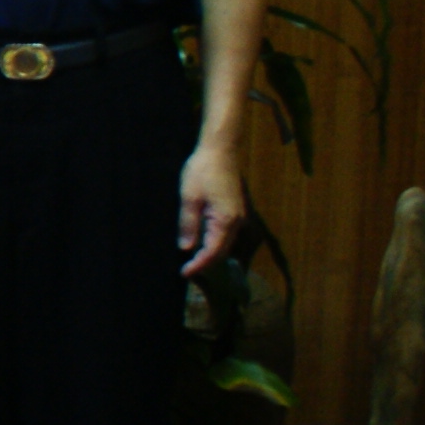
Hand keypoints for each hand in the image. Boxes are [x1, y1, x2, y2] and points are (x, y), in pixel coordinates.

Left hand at [177, 140, 247, 277]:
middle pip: (222, 251)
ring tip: (192, 261)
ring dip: (210, 254)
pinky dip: (215, 242)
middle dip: (205, 263)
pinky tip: (201, 243)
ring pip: (226, 243)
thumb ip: (188, 225)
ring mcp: (239, 216)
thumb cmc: (202, 171)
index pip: (213, 252)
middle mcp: (237, 221)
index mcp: (226, 220)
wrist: (220, 150)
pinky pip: (226, 233)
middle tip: (186, 270)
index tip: (184, 273)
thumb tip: (186, 248)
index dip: (199, 265)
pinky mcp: (236, 210)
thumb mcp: (189, 198)